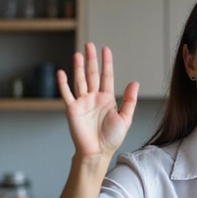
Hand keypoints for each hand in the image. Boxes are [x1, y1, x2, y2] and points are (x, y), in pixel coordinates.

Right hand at [58, 43, 138, 159]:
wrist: (98, 152)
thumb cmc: (112, 138)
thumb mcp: (125, 118)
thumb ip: (129, 100)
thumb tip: (135, 82)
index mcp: (107, 98)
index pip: (106, 76)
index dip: (106, 63)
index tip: (106, 49)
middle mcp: (94, 98)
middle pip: (92, 74)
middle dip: (91, 60)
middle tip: (89, 45)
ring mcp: (82, 102)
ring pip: (80, 80)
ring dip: (78, 67)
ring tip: (78, 54)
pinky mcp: (72, 109)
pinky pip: (67, 94)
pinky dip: (63, 84)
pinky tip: (61, 72)